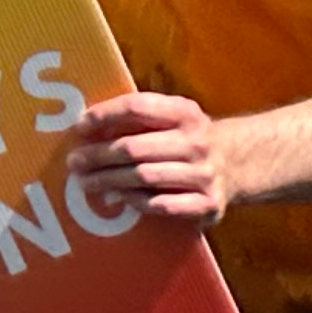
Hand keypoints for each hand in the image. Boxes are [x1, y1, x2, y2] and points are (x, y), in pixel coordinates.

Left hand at [67, 90, 233, 229]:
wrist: (237, 162)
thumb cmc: (188, 137)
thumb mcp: (174, 115)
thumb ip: (141, 117)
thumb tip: (88, 126)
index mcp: (184, 111)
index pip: (137, 107)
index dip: (105, 115)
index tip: (80, 126)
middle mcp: (196, 141)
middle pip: (135, 147)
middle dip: (99, 156)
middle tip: (74, 163)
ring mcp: (203, 174)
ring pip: (145, 177)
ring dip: (110, 181)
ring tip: (87, 182)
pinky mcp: (208, 204)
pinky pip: (164, 205)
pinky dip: (138, 202)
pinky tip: (120, 198)